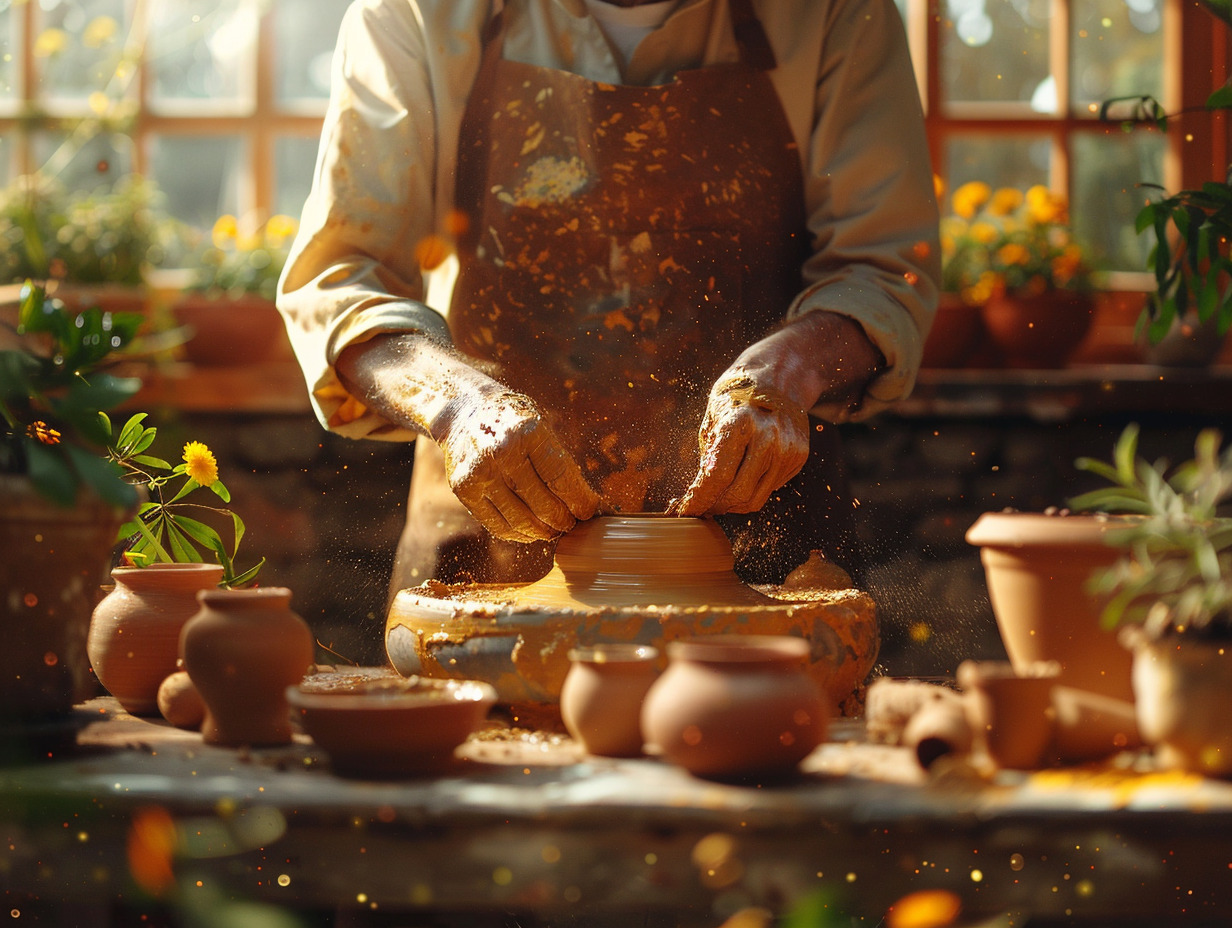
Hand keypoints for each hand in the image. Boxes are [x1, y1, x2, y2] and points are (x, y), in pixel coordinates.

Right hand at [335, 333, 599, 542]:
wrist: (463, 410)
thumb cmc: (514, 423)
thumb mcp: (540, 427)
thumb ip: (560, 463)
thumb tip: (586, 505)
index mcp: (528, 432)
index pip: (561, 478)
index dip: (579, 501)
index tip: (588, 511)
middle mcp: (501, 453)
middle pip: (543, 504)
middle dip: (563, 521)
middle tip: (571, 524)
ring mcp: (479, 473)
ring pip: (521, 521)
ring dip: (543, 532)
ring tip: (553, 530)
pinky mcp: (463, 490)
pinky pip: (497, 525)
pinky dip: (518, 535)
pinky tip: (530, 532)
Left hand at [671, 311, 882, 516]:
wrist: (779, 378)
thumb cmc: (736, 398)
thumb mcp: (712, 420)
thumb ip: (707, 459)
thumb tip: (696, 498)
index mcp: (740, 423)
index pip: (716, 477)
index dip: (698, 500)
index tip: (685, 511)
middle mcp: (768, 437)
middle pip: (736, 494)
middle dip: (714, 505)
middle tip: (700, 505)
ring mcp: (787, 449)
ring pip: (754, 500)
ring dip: (732, 504)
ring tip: (719, 495)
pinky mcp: (799, 457)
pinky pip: (769, 489)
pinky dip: (752, 490)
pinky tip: (744, 476)